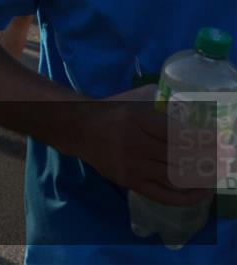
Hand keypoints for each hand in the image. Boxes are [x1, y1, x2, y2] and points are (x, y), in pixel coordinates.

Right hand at [75, 87, 216, 205]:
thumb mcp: (136, 105)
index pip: (178, 133)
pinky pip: (163, 195)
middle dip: (207, 158)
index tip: (218, 140)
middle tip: (222, 157)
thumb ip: (163, 112)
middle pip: (180, 155)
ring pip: (176, 175)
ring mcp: (133, 166)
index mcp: (138, 119)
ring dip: (201, 176)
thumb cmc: (112, 114)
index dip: (203, 139)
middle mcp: (135, 143)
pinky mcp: (130, 182)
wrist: (80, 130)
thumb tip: (196, 120)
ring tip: (216, 173)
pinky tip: (201, 192)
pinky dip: (186, 197)